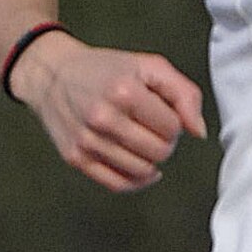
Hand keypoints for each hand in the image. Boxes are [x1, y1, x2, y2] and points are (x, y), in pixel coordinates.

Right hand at [9, 33, 206, 191]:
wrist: (53, 75)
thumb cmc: (105, 70)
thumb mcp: (150, 66)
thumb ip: (184, 94)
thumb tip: (198, 131)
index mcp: (124, 92)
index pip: (172, 127)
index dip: (174, 121)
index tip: (162, 113)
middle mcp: (103, 118)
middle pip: (159, 152)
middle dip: (164, 142)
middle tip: (152, 128)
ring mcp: (87, 141)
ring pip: (141, 171)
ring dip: (150, 160)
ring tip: (141, 141)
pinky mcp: (76, 158)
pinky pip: (117, 184)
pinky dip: (136, 181)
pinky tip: (141, 168)